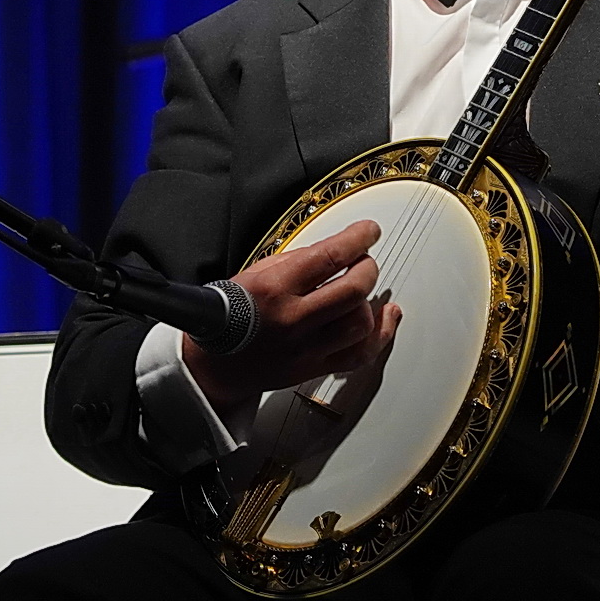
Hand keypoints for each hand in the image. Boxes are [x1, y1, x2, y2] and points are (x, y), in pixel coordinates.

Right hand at [182, 219, 400, 417]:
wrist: (212, 364)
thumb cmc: (231, 312)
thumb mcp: (256, 272)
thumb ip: (298, 259)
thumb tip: (337, 250)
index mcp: (276, 288)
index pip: (330, 257)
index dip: (358, 238)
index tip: (369, 231)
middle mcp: (293, 320)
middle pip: (354, 290)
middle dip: (368, 266)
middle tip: (365, 260)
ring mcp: (305, 349)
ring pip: (360, 323)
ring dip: (369, 300)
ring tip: (363, 289)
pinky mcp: (313, 369)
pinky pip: (360, 356)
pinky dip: (381, 335)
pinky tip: (386, 317)